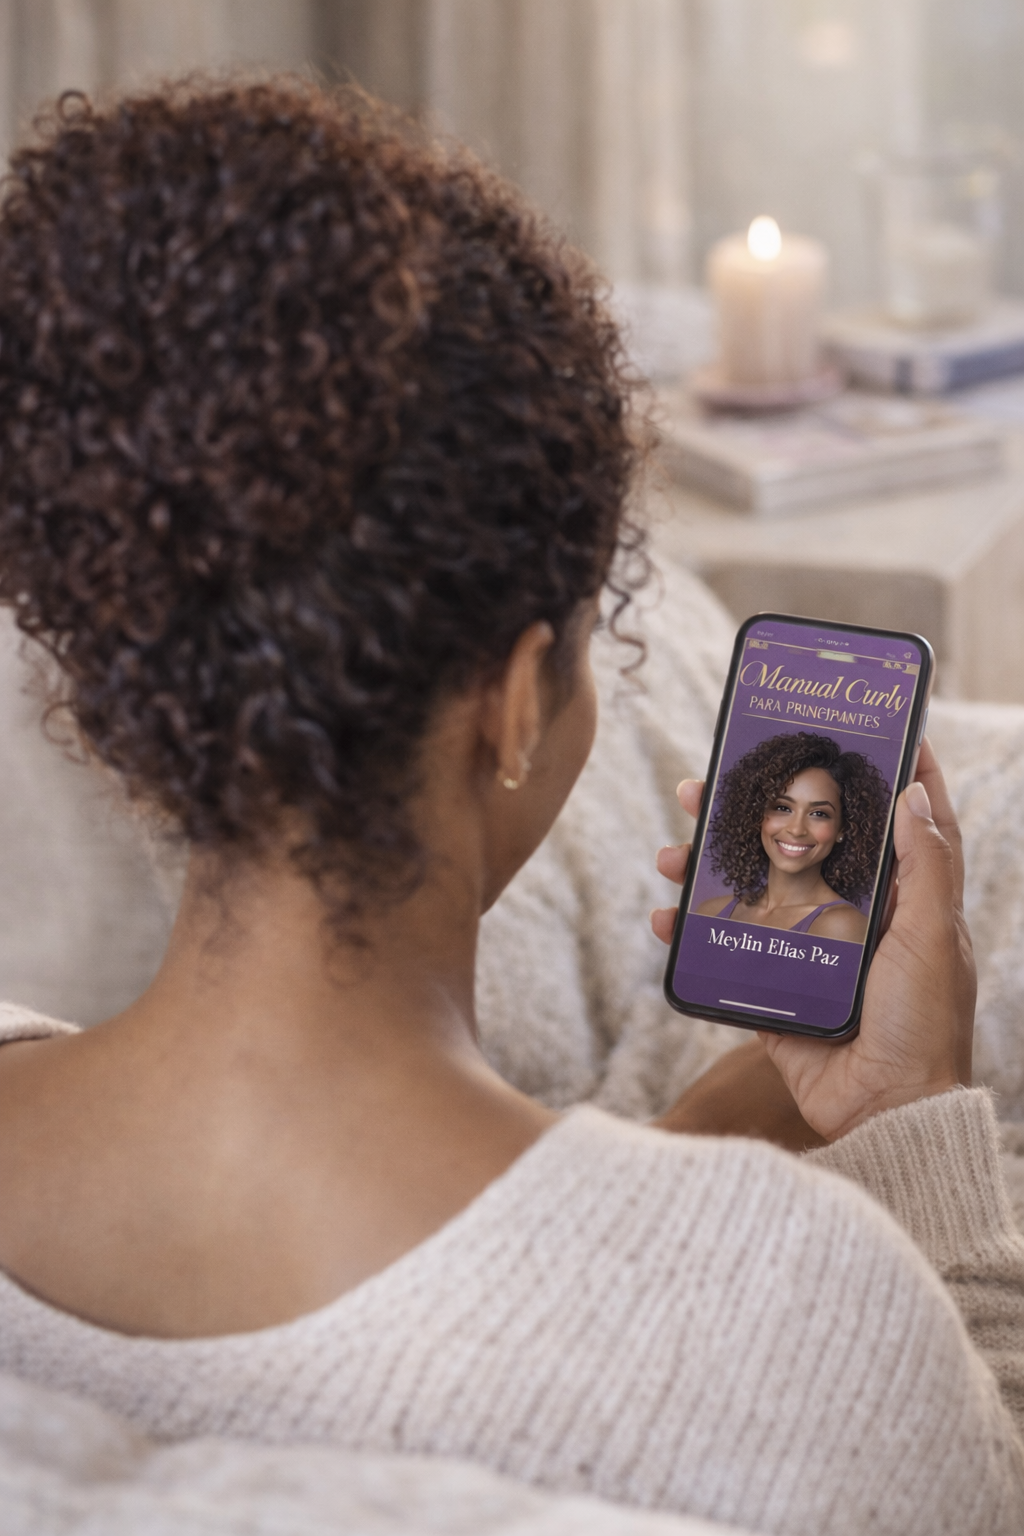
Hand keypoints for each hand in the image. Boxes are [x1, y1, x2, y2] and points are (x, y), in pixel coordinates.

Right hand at [651, 741, 975, 1142]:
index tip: (850, 724)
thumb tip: (913, 790)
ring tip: (670, 852)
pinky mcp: (771, 986)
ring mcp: (805, 947)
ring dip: (704, 865)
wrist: (884, 1114)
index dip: (875, 769)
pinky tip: (664, 918)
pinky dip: (688, 932)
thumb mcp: (934, 938)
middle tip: (703, 783)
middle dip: (749, 809)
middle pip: (795, 842)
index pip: (891, 818)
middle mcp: (851, 912)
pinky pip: (722, 948)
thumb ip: (925, 866)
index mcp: (901, 897)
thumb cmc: (924, 1026)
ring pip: (749, 886)